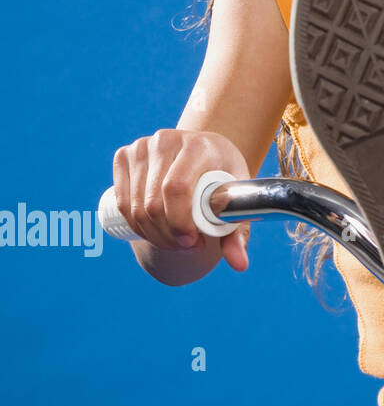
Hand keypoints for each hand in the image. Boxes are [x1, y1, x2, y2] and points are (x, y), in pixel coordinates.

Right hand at [111, 128, 252, 270]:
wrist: (206, 152)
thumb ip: (238, 231)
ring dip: (150, 233)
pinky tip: (149, 231)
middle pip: (154, 201)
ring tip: (172, 241)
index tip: (192, 242)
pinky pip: (122, 200)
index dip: (178, 222)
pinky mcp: (125, 155)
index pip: (176, 188)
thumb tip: (240, 265)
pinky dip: (133, 223)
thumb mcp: (236, 197)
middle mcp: (167, 140)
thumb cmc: (223, 176)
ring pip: (135, 204)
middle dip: (167, 234)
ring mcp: (142, 146)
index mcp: (199, 145)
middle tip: (185, 247)